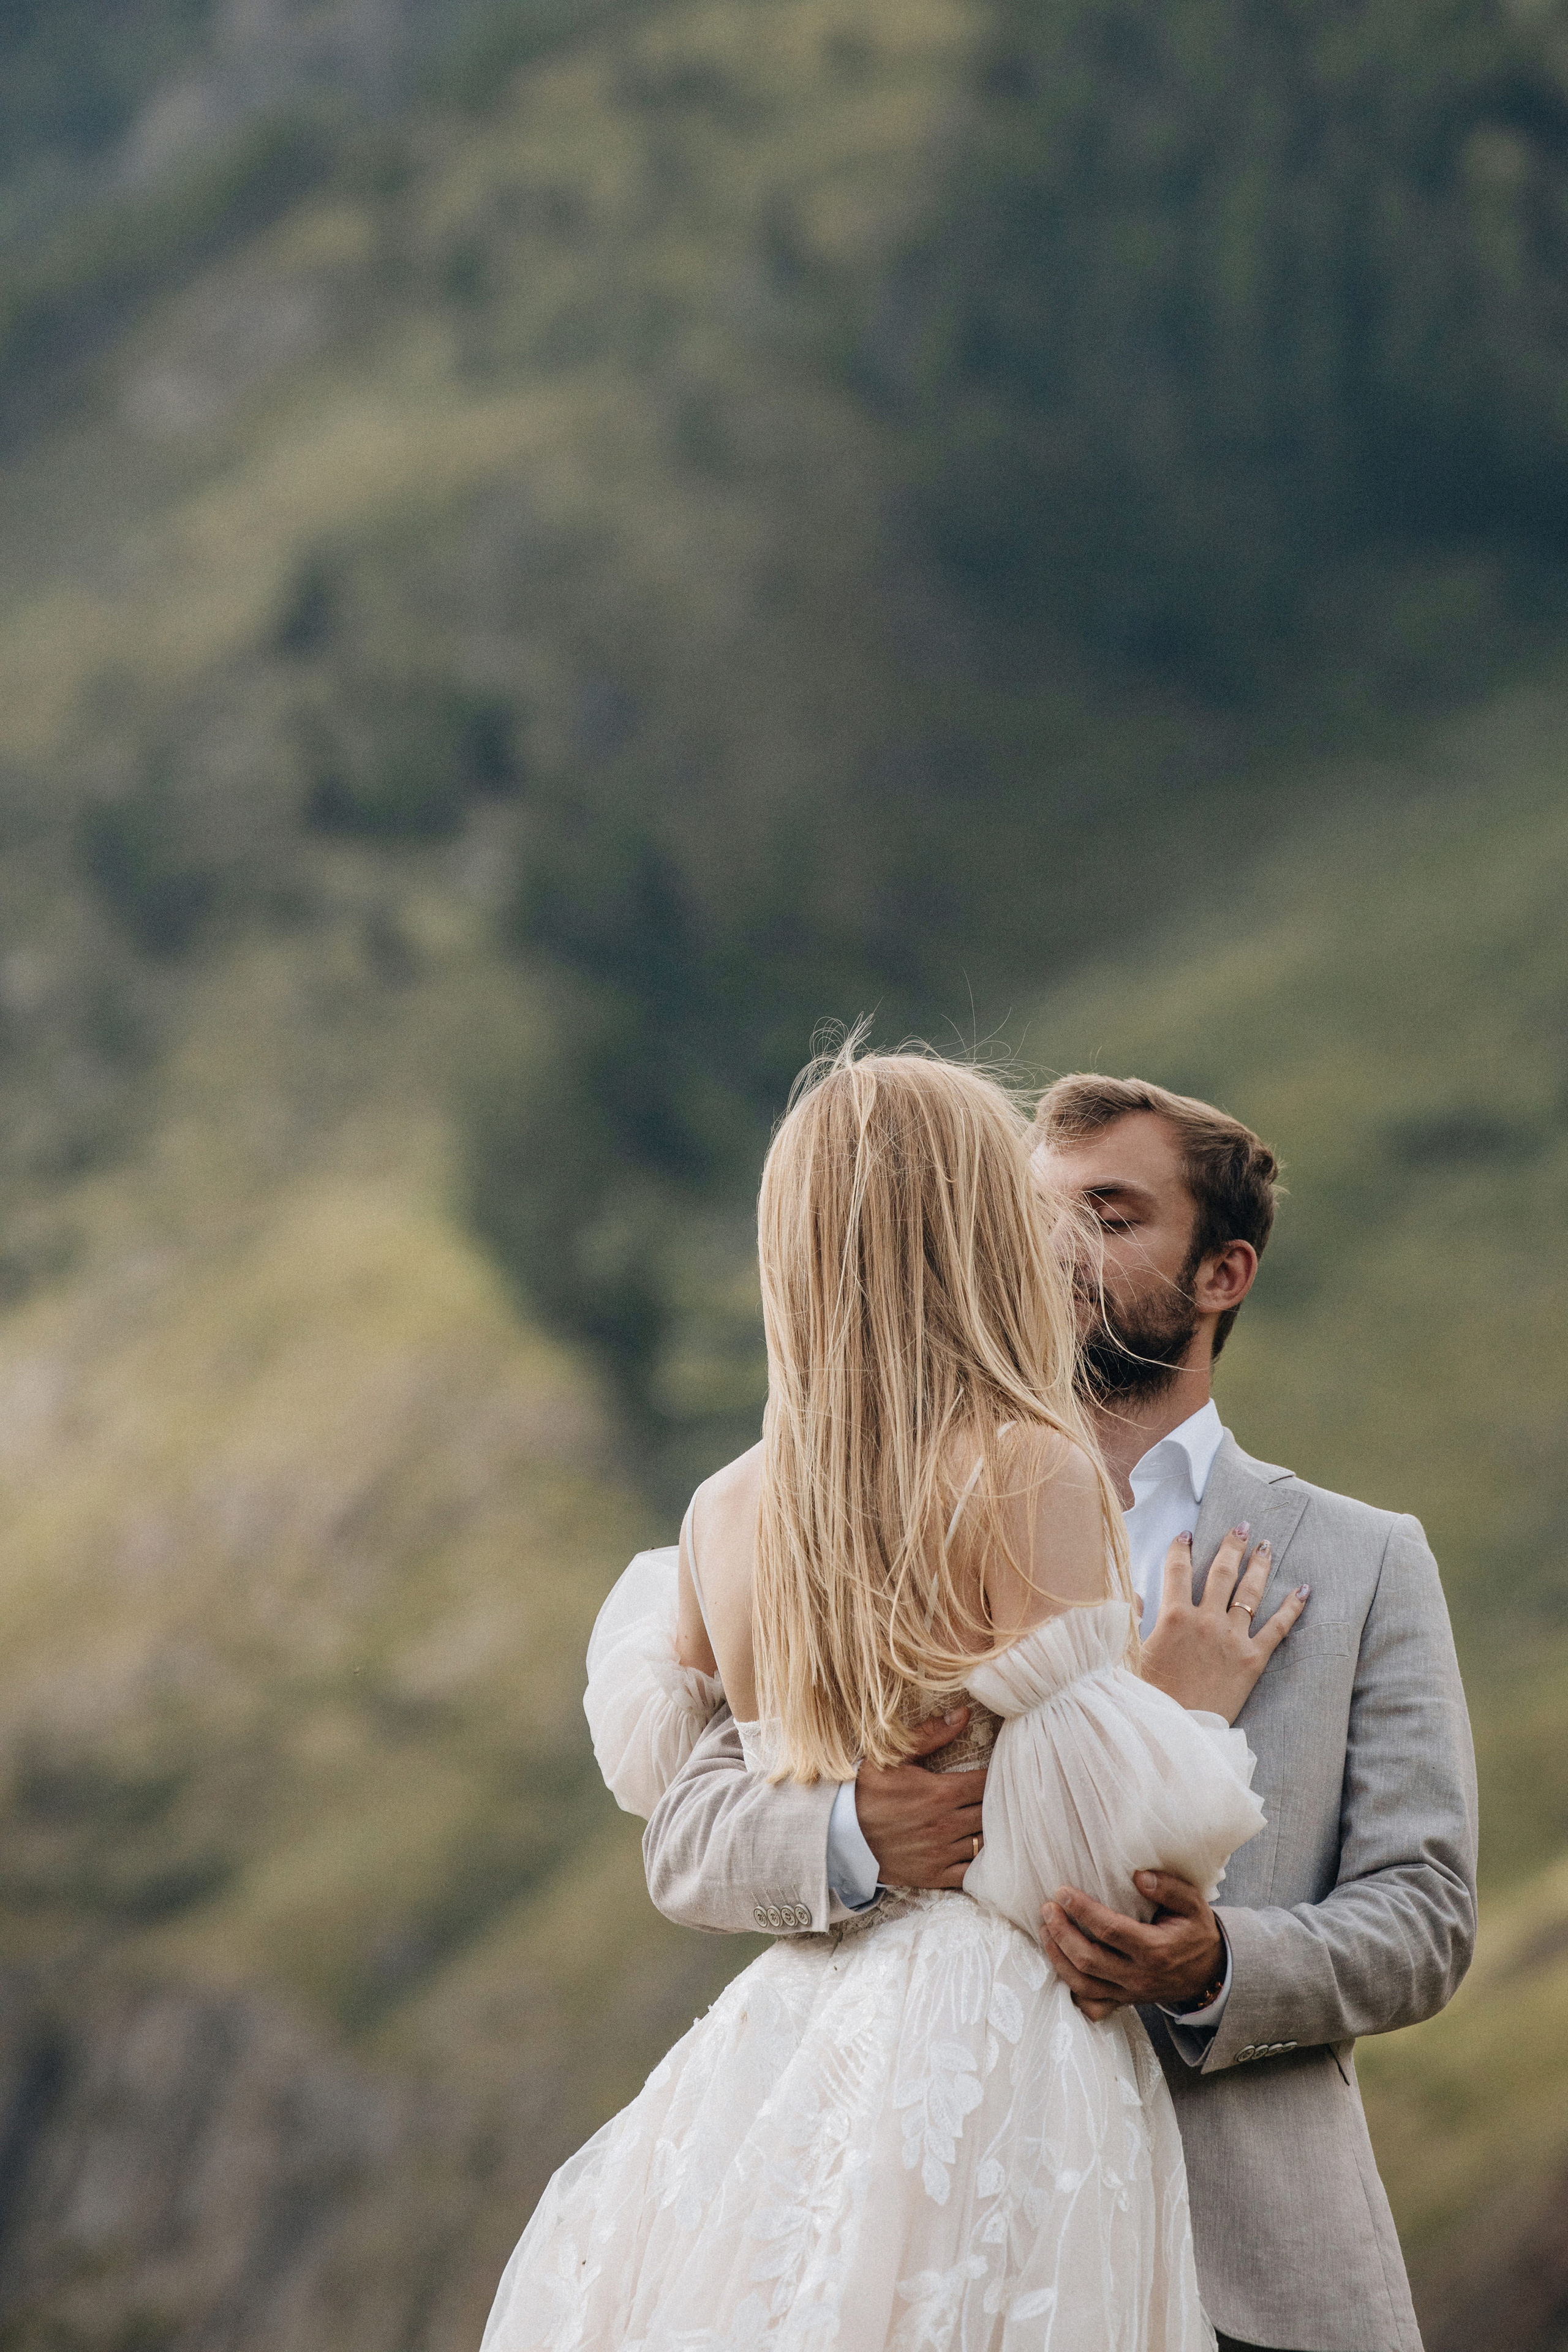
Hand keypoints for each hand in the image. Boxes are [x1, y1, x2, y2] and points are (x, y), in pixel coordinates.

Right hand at [854, 1709, 987, 1890]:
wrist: (838, 1834)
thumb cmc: (866, 1791)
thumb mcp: (893, 1757)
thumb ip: (930, 1734)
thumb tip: (964, 1713)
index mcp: (940, 1792)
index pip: (987, 1783)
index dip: (998, 1777)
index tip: (1001, 1772)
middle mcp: (945, 1824)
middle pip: (992, 1812)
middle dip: (999, 1803)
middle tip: (1004, 1795)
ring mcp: (941, 1852)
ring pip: (985, 1843)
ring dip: (992, 1832)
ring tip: (996, 1822)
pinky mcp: (933, 1875)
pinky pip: (971, 1874)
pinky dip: (981, 1865)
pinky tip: (982, 1853)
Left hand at [1039, 1872, 1224, 2019]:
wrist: (1210, 1975)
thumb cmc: (1197, 1933)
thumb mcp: (1194, 1905)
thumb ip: (1169, 1888)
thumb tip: (1139, 1876)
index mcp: (1155, 1950)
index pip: (1109, 1930)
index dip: (1082, 1910)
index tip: (1062, 1891)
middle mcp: (1139, 1976)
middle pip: (1088, 1959)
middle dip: (1062, 1932)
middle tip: (1047, 1908)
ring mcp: (1129, 1993)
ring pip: (1083, 1983)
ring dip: (1058, 1957)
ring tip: (1045, 1930)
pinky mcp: (1124, 2001)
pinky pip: (1091, 2003)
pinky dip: (1071, 1988)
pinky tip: (1059, 1965)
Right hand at [1139, 1525, 1307, 1721]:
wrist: (1178, 1729)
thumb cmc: (1150, 1695)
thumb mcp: (1129, 1655)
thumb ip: (1132, 1620)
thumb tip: (1137, 1594)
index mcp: (1173, 1616)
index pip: (1177, 1570)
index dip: (1180, 1549)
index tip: (1185, 1535)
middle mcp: (1205, 1620)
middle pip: (1221, 1572)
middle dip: (1231, 1546)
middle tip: (1241, 1527)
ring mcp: (1232, 1638)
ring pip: (1249, 1592)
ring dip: (1259, 1565)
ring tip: (1266, 1546)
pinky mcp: (1253, 1659)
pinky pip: (1278, 1628)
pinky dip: (1292, 1607)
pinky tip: (1304, 1589)